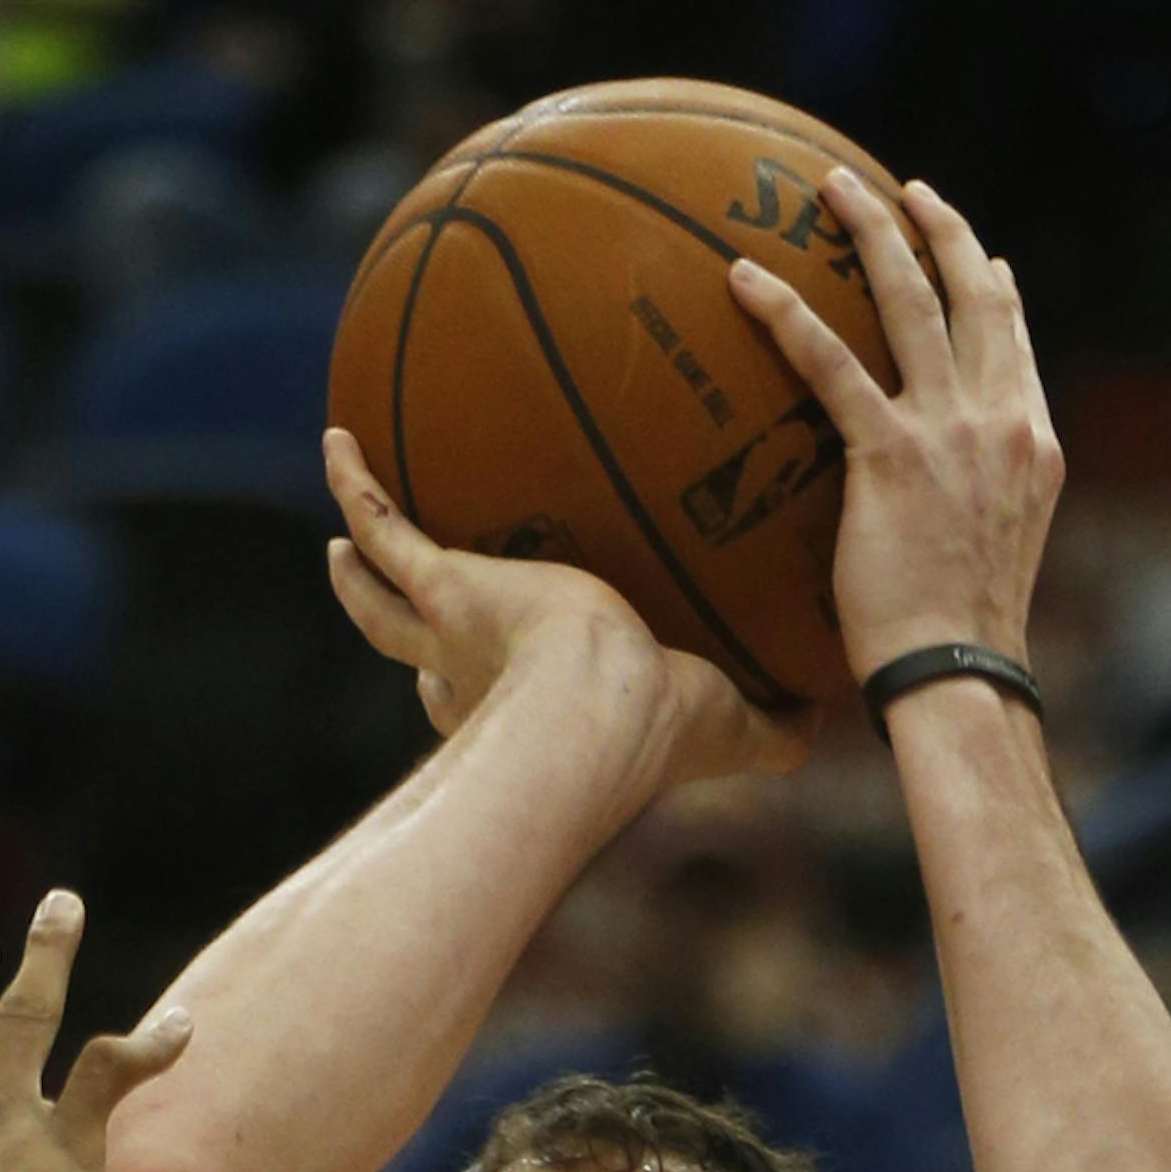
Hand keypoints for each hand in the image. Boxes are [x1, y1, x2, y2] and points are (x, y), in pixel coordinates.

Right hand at [322, 427, 811, 789]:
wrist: (600, 712)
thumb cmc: (658, 732)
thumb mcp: (733, 728)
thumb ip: (779, 725)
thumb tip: (832, 720)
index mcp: (527, 714)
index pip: (493, 707)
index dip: (476, 697)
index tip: (474, 679)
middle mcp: (474, 680)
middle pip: (418, 658)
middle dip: (402, 634)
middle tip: (390, 604)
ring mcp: (448, 631)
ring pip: (381, 601)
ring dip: (357, 570)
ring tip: (339, 534)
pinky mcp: (444, 585)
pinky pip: (386, 526)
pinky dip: (356, 487)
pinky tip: (338, 439)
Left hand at [727, 170, 1063, 683]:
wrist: (959, 673)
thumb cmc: (961, 641)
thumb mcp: (995, 557)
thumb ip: (982, 506)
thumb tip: (948, 507)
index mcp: (1031, 441)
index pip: (1014, 339)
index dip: (993, 286)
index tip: (980, 254)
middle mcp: (999, 418)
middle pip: (972, 292)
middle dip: (937, 226)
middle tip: (899, 189)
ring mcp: (950, 430)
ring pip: (910, 298)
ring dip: (871, 230)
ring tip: (831, 187)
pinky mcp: (891, 454)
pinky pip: (831, 363)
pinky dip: (785, 314)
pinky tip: (744, 279)